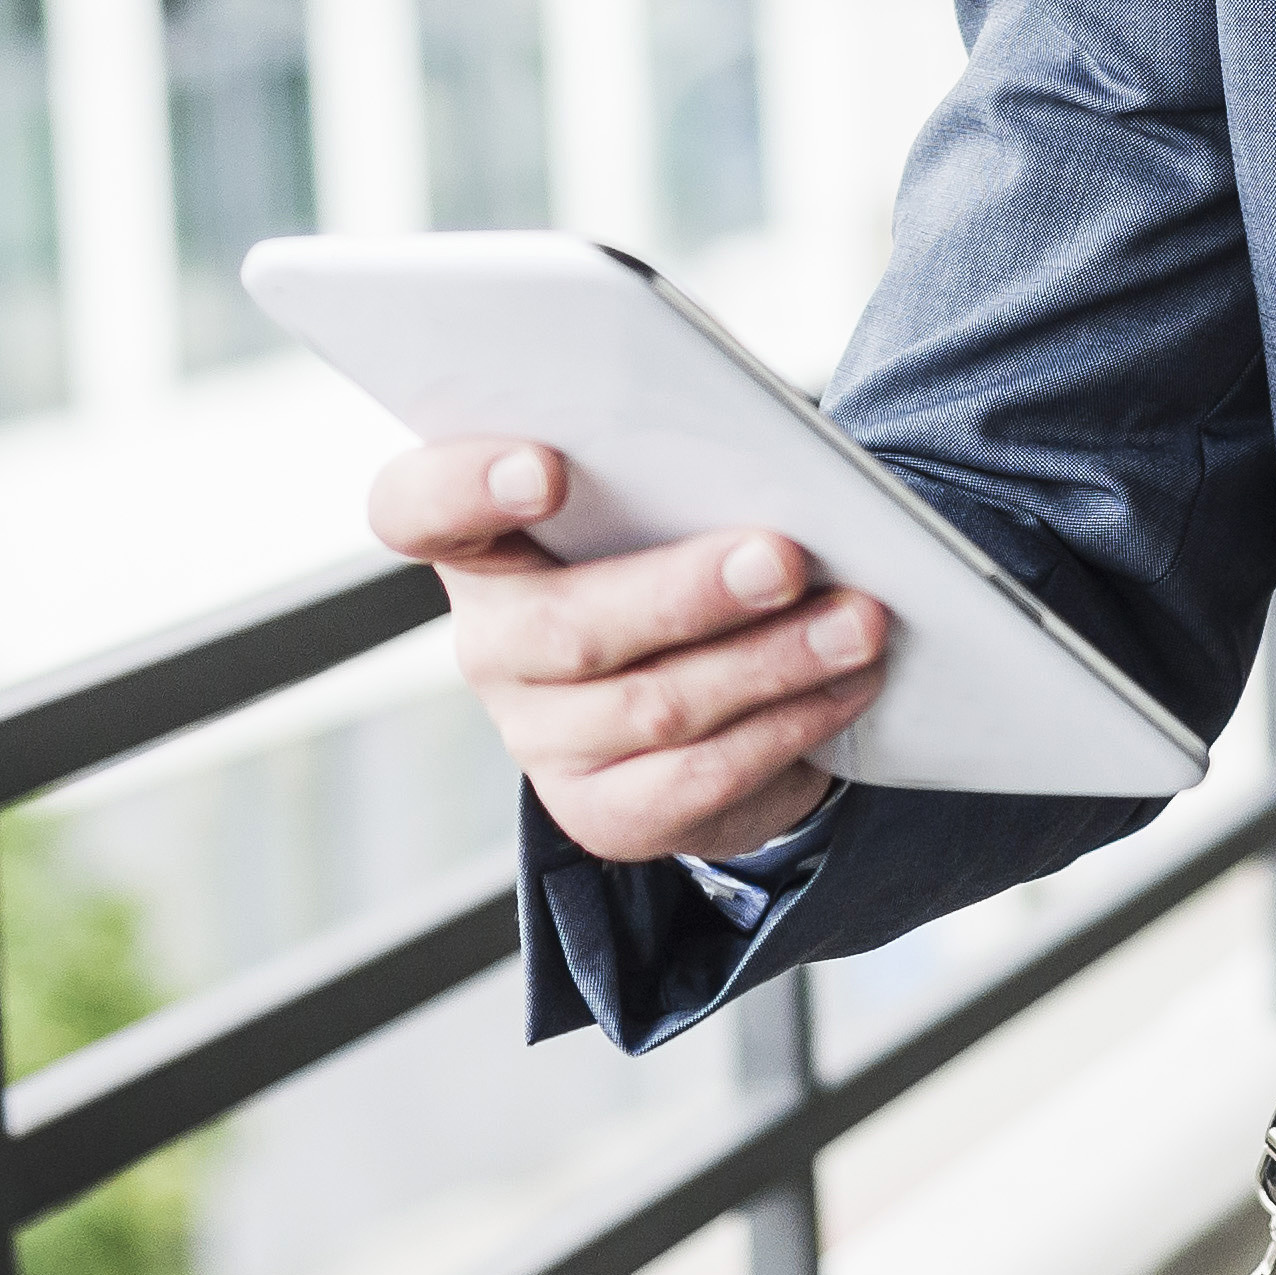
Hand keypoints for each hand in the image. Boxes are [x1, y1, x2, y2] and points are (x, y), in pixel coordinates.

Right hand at [379, 434, 893, 863]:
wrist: (702, 681)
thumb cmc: (677, 546)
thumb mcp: (663, 495)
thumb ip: (673, 466)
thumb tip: (770, 462)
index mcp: (481, 541)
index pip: (416, 507)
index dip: (463, 486)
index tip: (547, 467)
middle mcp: (490, 644)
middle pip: (561, 629)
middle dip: (685, 593)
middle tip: (783, 559)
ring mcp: (539, 738)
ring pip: (652, 708)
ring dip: (771, 662)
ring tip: (860, 623)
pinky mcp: (603, 812)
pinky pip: (699, 779)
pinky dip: (788, 726)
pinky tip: (848, 684)